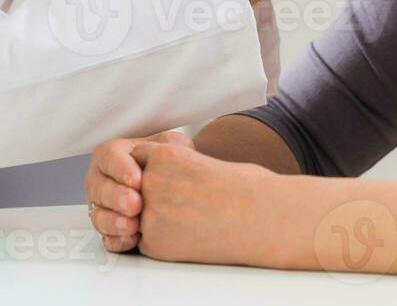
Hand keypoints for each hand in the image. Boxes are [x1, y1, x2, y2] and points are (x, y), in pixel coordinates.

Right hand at [85, 130, 192, 252]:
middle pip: (100, 189)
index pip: (109, 157)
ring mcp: (102, 207)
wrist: (170, 188)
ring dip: (115, 222)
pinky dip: (118, 240)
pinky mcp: (109, 230)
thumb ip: (169, 144)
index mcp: (112, 155)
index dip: (120, 169)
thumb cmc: (166, 164)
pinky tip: (132, 239)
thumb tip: (174, 146)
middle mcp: (101, 180)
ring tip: (134, 225)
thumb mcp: (169, 146)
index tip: (137, 180)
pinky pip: (107, 238)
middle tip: (135, 204)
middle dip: (117, 198)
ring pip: (99, 216)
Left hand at [132, 141, 277, 265]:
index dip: (154, 173)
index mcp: (165, 154)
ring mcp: (150, 213)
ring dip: (156, 219)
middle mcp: (151, 181)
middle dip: (154, 197)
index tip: (172, 181)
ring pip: (138, 216)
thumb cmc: (244, 188)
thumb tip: (156, 176)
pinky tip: (189, 236)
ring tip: (191, 220)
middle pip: (135, 189)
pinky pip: (145, 241)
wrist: (261, 218)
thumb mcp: (201, 161)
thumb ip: (172, 166)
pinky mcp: (154, 243)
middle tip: (185, 203)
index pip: (138, 160)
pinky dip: (162, 242)